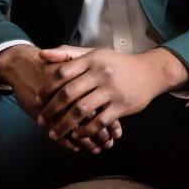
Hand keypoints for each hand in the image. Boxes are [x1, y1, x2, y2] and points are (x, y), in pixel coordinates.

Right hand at [0, 44, 107, 154]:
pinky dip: (67, 143)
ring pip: (75, 129)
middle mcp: (70, 95)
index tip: (117, 132)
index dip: (110, 120)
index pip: (101, 107)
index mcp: (82, 82)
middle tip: (108, 143)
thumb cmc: (51, 66)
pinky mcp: (42, 114)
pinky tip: (75, 147)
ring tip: (96, 149)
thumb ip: (91, 84)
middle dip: (101, 134)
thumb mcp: (71, 65)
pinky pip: (56, 131)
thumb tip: (109, 102)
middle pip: (91, 119)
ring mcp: (55, 106)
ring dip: (87, 142)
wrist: (22, 64)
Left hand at [37, 46, 188, 151]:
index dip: (47, 89)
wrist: (150, 72)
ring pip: (82, 110)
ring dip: (65, 124)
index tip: (38, 101)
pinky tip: (77, 135)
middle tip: (41, 121)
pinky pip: (99, 121)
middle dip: (52, 110)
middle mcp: (101, 73)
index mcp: (92, 59)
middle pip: (69, 94)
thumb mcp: (95, 53)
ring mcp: (112, 90)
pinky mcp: (121, 105)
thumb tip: (42, 55)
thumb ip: (69, 54)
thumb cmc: (117, 64)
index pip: (63, 74)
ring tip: (54, 133)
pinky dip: (86, 130)